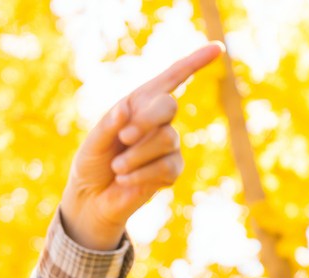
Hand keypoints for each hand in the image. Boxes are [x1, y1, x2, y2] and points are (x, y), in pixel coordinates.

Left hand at [59, 42, 224, 250]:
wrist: (91, 198)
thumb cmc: (91, 164)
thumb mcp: (93, 142)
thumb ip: (108, 125)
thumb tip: (126, 109)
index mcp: (138, 104)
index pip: (170, 78)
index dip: (194, 62)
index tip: (217, 48)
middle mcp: (156, 121)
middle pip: (168, 106)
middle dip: (145, 121)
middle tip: (123, 139)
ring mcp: (167, 145)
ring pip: (166, 139)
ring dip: (136, 156)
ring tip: (117, 168)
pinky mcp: (170, 170)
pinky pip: (167, 167)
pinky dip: (142, 174)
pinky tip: (125, 180)